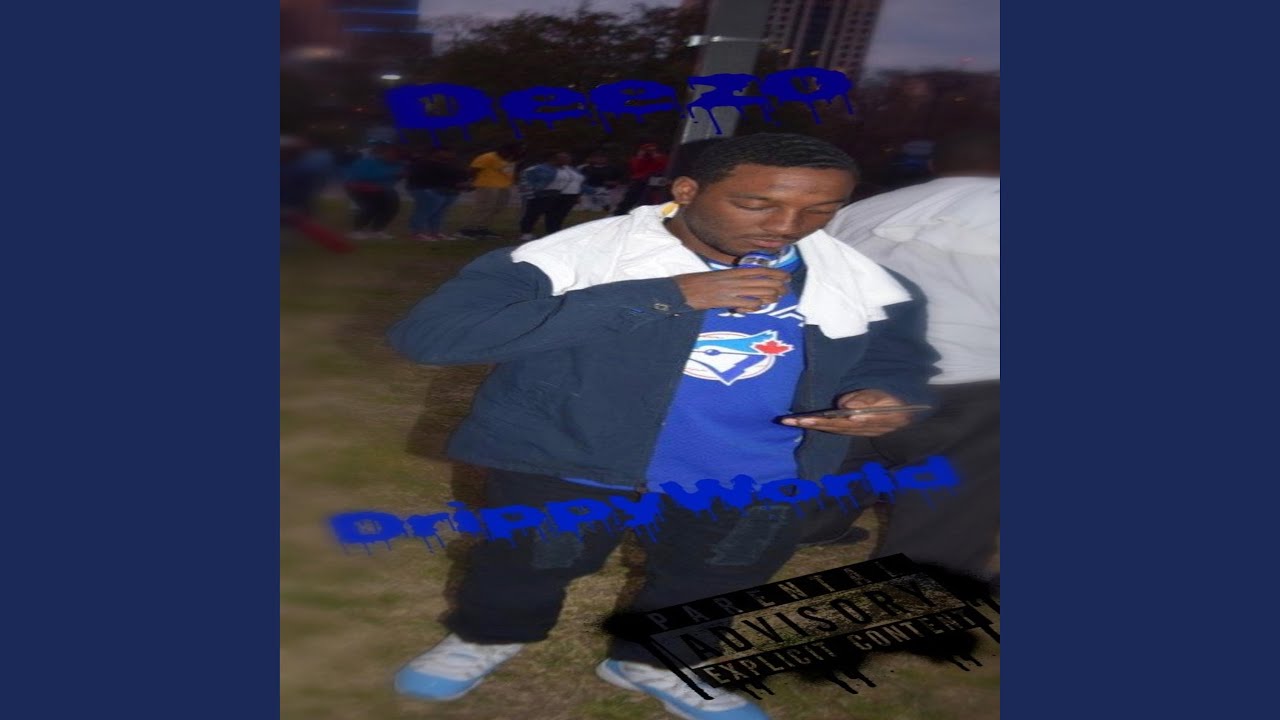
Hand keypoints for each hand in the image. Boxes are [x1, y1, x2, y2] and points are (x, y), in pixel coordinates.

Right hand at [673, 267, 791, 313]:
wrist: (682, 290)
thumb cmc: (698, 283)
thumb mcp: (718, 276)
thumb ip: (733, 278)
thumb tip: (747, 282)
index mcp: (733, 271)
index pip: (761, 270)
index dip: (777, 273)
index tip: (786, 276)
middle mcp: (735, 280)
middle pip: (764, 281)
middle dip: (779, 286)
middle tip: (786, 291)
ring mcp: (731, 291)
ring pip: (760, 292)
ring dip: (770, 297)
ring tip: (774, 300)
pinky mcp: (726, 302)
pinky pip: (748, 303)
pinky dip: (755, 306)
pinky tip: (755, 307)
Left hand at [781, 389, 914, 436]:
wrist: (910, 415)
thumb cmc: (896, 401)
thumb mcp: (884, 396)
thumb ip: (864, 399)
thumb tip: (843, 406)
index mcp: (862, 420)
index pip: (833, 422)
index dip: (816, 421)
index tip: (799, 419)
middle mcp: (856, 428)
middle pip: (827, 427)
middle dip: (806, 424)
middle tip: (785, 421)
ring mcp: (856, 430)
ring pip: (829, 429)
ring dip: (810, 426)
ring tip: (790, 422)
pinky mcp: (855, 428)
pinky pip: (835, 428)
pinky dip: (820, 426)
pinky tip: (808, 422)